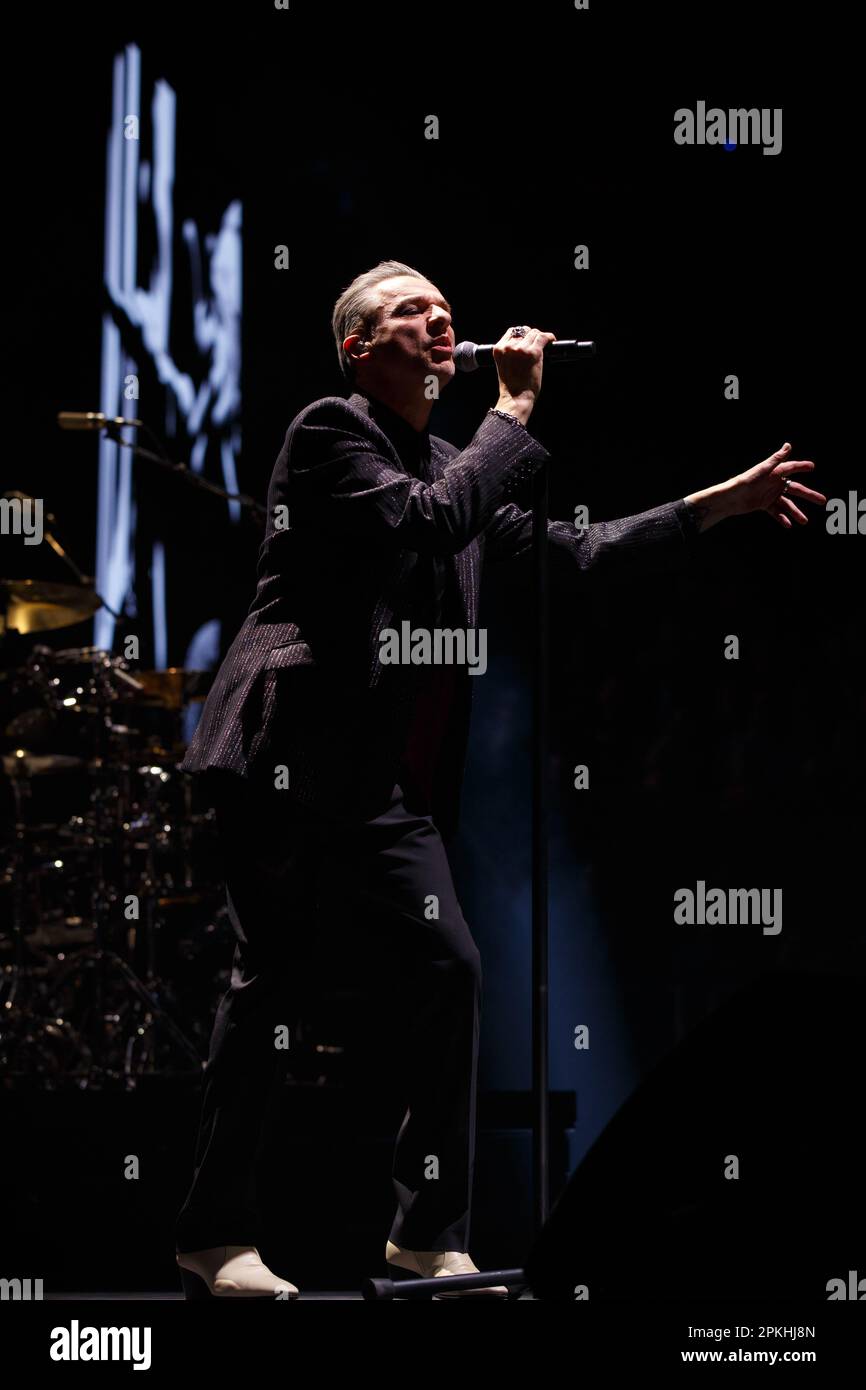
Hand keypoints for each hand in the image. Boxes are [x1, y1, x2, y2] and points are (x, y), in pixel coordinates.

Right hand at [493, 326, 555, 410]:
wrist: (515, 398)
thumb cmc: (511, 386)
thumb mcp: (503, 365)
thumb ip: (509, 353)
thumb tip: (524, 343)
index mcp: (498, 349)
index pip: (511, 332)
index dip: (521, 335)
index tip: (528, 340)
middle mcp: (508, 347)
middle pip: (523, 331)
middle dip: (531, 336)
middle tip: (537, 344)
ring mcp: (521, 349)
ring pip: (534, 333)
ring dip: (540, 337)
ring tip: (544, 343)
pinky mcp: (533, 353)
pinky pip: (543, 337)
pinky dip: (549, 337)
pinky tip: (551, 340)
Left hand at [685, 443, 825, 531]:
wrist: (731, 497)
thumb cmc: (746, 480)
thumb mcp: (763, 469)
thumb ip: (776, 458)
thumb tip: (788, 445)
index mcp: (775, 472)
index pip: (792, 468)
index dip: (802, 466)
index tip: (813, 466)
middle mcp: (775, 483)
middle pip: (796, 489)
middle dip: (809, 495)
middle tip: (823, 501)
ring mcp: (770, 495)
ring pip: (787, 504)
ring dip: (796, 512)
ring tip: (805, 521)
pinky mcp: (764, 504)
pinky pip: (776, 512)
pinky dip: (782, 518)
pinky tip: (789, 525)